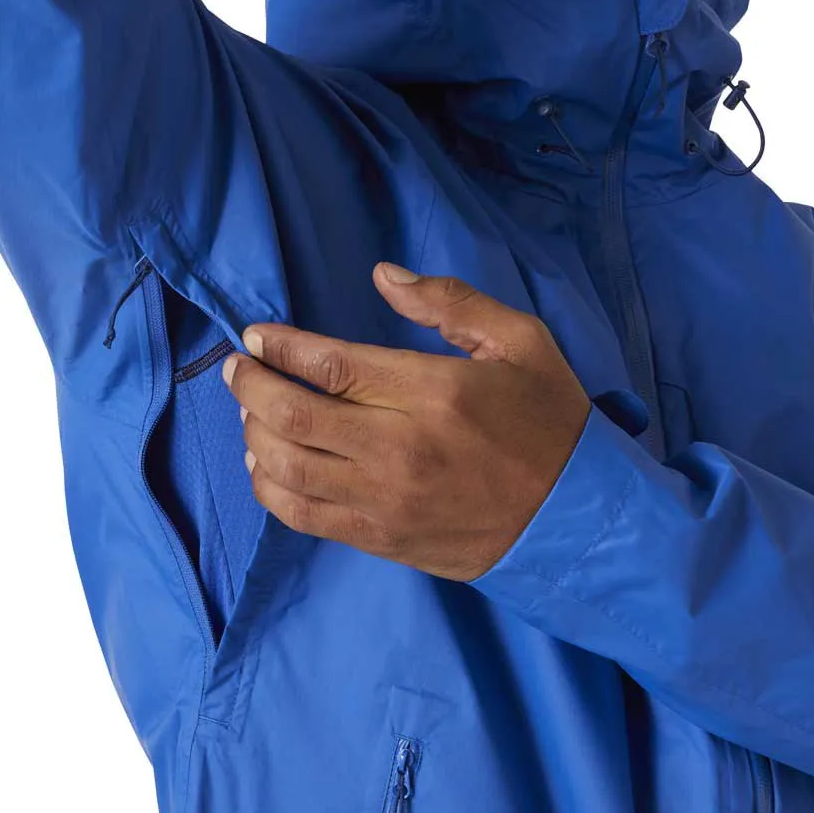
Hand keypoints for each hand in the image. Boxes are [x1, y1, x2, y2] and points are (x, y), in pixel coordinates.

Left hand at [222, 264, 591, 581]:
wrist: (576, 521)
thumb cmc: (550, 424)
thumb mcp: (522, 341)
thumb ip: (450, 302)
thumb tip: (383, 275)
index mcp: (433, 392)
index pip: (330, 364)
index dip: (279, 346)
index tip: (254, 335)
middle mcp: (399, 449)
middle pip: (293, 416)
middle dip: (249, 386)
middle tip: (237, 367)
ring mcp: (385, 501)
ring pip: (287, 469)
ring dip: (253, 434)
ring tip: (249, 411)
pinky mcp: (381, 538)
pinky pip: (303, 517)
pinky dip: (270, 488)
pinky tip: (265, 464)